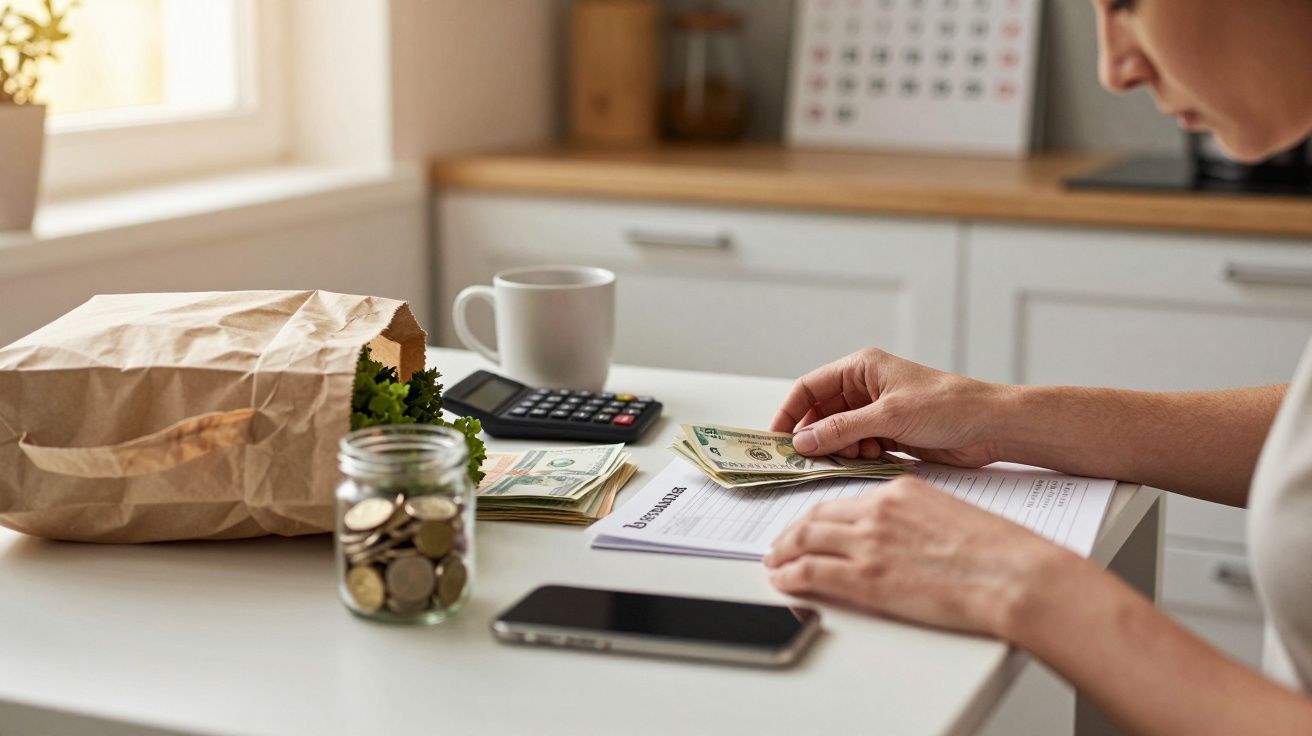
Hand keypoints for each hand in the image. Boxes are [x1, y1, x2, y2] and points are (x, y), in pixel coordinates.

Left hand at [763, 476, 1074, 637]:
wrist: (1012, 575)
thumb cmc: (998, 552)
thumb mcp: (950, 516)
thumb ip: (916, 520)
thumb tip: (900, 539)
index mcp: (901, 491)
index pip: (845, 501)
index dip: (820, 515)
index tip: (811, 524)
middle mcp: (878, 511)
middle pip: (817, 517)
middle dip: (793, 531)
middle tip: (781, 544)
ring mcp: (868, 543)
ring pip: (805, 541)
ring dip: (783, 553)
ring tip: (774, 563)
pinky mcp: (865, 577)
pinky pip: (810, 572)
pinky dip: (789, 576)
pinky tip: (782, 581)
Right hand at [770, 348, 1010, 465]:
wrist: (991, 426)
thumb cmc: (947, 406)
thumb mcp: (888, 416)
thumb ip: (841, 430)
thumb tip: (802, 442)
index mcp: (861, 368)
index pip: (809, 388)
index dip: (790, 413)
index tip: (776, 440)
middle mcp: (865, 387)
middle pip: (821, 414)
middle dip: (816, 436)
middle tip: (808, 459)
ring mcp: (877, 412)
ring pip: (839, 434)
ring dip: (840, 448)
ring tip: (857, 455)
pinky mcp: (890, 433)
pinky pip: (859, 446)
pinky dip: (859, 456)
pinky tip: (874, 458)